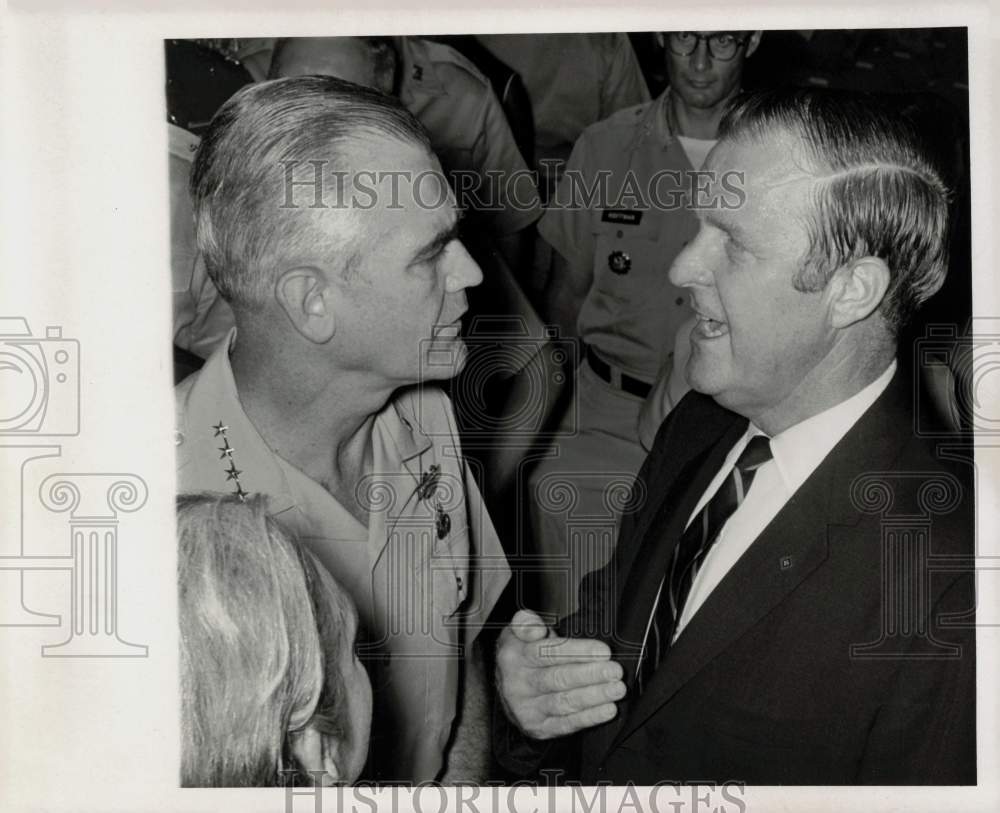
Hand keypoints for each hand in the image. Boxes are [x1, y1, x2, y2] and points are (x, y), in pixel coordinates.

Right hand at [496, 609, 625, 739]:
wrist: (505, 688)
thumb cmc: (521, 654)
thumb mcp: (516, 631)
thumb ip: (526, 622)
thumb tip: (536, 629)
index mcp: (513, 657)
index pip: (547, 653)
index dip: (577, 652)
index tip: (603, 651)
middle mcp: (516, 685)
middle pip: (558, 679)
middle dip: (590, 675)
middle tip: (614, 671)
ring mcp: (526, 709)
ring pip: (564, 703)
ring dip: (594, 696)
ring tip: (616, 689)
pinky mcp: (538, 728)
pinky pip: (566, 724)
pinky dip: (589, 718)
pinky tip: (607, 709)